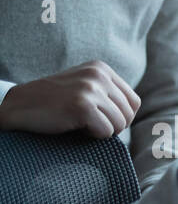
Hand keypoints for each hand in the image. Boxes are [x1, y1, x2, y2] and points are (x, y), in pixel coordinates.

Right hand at [0, 61, 140, 136]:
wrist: (18, 106)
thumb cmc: (53, 102)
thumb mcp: (84, 87)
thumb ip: (108, 93)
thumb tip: (134, 112)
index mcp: (101, 68)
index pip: (134, 101)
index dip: (120, 116)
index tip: (99, 117)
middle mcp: (98, 75)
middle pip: (129, 114)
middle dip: (112, 125)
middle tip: (87, 123)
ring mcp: (90, 89)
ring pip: (120, 125)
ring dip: (102, 131)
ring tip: (79, 122)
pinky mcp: (83, 105)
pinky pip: (106, 132)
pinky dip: (92, 136)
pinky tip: (73, 125)